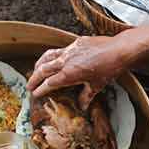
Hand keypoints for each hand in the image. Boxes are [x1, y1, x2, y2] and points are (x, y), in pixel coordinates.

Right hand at [27, 24, 148, 102]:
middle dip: (34, 78)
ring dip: (39, 64)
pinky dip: (52, 55)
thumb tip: (82, 106)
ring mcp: (70, 50)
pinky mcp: (76, 43)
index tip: (35, 93)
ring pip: (48, 56)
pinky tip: (53, 58)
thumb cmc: (109, 69)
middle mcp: (66, 61)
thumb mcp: (97, 86)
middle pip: (43, 69)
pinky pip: (59, 49)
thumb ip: (86, 96)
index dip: (41, 89)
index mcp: (69, 74)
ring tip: (36, 69)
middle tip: (29, 85)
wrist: (118, 50)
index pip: (49, 83)